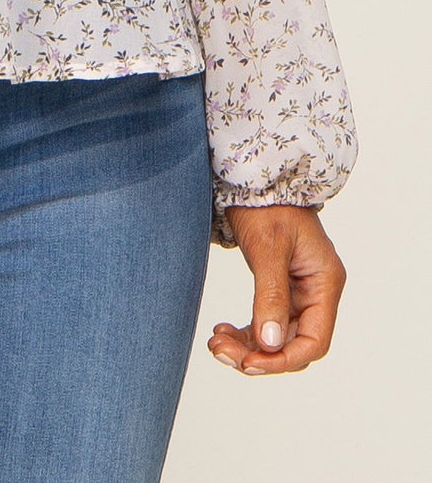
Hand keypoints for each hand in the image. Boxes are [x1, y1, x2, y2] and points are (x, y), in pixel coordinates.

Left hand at [207, 205, 346, 375]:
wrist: (255, 176)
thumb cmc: (267, 204)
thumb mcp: (268, 248)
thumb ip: (271, 296)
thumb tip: (270, 343)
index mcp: (324, 282)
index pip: (314, 340)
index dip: (283, 358)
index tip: (249, 363)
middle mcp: (316, 290)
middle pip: (294, 342)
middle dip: (259, 354)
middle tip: (221, 352)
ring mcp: (299, 289)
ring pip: (278, 335)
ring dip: (249, 346)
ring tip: (217, 345)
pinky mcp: (280, 285)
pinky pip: (267, 321)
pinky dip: (247, 331)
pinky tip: (224, 331)